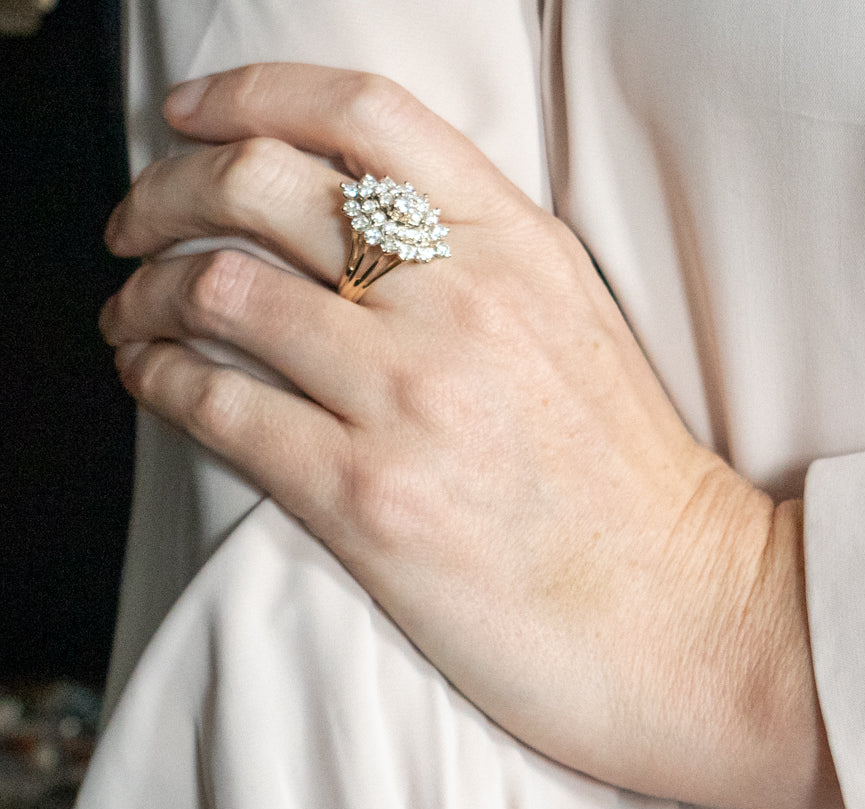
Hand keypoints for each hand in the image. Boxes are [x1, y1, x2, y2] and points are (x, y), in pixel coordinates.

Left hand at [101, 63, 843, 808]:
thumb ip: (482, 255)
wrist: (682, 610)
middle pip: (260, 185)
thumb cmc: (632, 481)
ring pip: (221, 289)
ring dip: (148, 294)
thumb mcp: (578, 322)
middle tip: (139, 222)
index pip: (363, 115)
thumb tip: (358, 222)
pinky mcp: (368, 500)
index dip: (253, 95)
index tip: (196, 117)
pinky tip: (155, 381)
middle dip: (165, 191)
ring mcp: (412, 398)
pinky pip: (218, 406)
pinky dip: (160, 380)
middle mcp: (463, 302)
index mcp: (521, 245)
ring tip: (135, 315)